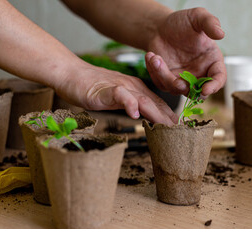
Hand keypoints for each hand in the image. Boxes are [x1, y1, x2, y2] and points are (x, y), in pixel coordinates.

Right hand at [54, 61, 177, 124]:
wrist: (72, 74)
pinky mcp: (105, 89)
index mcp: (136, 89)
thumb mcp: (117, 97)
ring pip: (142, 99)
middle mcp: (132, 86)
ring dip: (156, 113)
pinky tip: (134, 114)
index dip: (168, 116)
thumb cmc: (93, 87)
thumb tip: (144, 116)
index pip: (157, 103)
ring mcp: (119, 87)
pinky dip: (128, 104)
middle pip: (154, 102)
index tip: (179, 129)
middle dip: (168, 117)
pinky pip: (120, 95)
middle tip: (179, 131)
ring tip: (167, 126)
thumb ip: (131, 104)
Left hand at [146, 7, 225, 96]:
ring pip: (176, 89)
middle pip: (197, 92)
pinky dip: (154, 72)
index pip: (218, 78)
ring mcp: (182, 79)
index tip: (205, 89)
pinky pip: (161, 83)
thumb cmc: (182, 22)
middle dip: (187, 89)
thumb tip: (220, 34)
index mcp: (212, 61)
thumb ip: (210, 23)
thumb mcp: (198, 17)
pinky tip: (150, 56)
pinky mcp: (167, 80)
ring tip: (155, 57)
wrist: (161, 27)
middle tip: (177, 81)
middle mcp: (199, 74)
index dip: (214, 86)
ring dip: (164, 75)